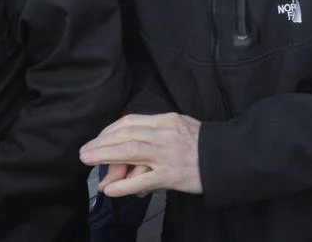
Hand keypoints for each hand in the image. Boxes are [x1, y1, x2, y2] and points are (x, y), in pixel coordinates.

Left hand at [80, 113, 202, 196]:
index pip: (131, 122)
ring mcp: (168, 155)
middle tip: (84, 152)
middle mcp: (165, 134)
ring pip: (131, 151)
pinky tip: (110, 190)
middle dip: (101, 143)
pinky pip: (144, 180)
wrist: (227, 157)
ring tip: (87, 161)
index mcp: (166, 120)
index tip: (98, 140)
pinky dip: (124, 185)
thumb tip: (129, 157)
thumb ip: (153, 141)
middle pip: (126, 135)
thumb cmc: (201, 144)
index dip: (110, 131)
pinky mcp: (172, 175)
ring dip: (105, 156)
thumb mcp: (178, 132)